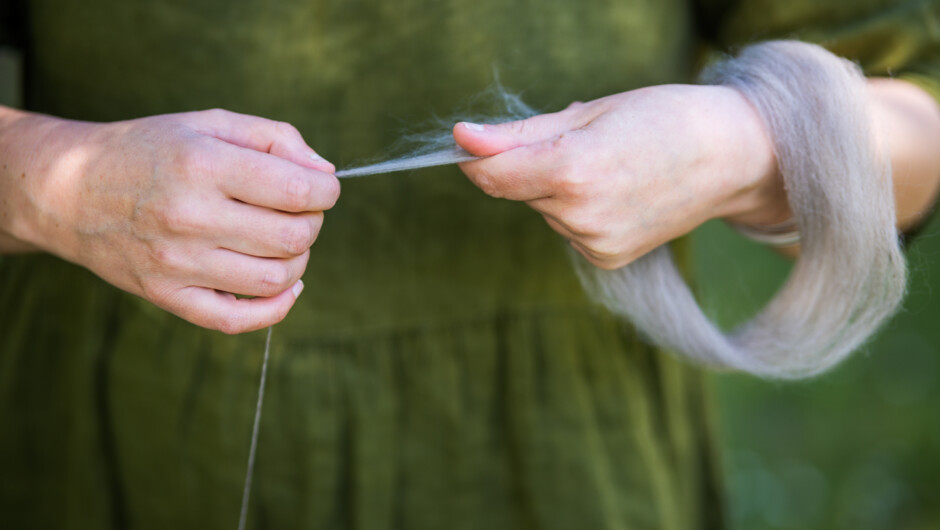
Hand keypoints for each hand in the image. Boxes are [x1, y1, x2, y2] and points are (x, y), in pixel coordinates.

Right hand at [0, 108, 339, 332]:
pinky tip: (283, 286)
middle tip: (299, 212)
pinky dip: (276, 308)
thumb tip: (326, 173)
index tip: (322, 188)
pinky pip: (238, 319)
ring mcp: (177, 263)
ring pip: (275, 280)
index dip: (327, 191)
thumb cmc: (151, 151)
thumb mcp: (209, 122)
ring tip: (283, 241)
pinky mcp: (168, 296)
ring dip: (298, 261)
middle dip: (313, 223)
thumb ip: (275, 138)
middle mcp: (189, 216)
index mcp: (203, 165)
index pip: (298, 191)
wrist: (71, 190)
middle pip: (293, 238)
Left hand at [453, 84, 790, 268]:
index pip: (491, 174)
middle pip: (516, 189)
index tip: (470, 139)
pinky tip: (617, 192)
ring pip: (543, 209)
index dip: (476, 155)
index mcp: (573, 171)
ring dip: (556, 188)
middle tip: (580, 141)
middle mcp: (580, 216)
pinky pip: (568, 228)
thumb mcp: (589, 113)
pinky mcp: (607, 258)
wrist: (730, 157)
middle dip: (529, 165)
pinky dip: (578, 209)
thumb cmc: (663, 119)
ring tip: (609, 165)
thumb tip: (463, 140)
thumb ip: (519, 134)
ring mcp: (595, 243)